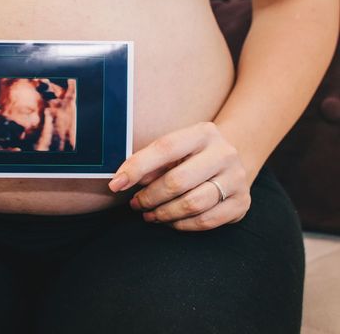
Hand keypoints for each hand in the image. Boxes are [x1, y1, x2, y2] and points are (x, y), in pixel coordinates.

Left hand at [108, 121, 251, 230]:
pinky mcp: (242, 204)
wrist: (235, 158)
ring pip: (192, 204)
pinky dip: (182, 224)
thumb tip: (124, 180)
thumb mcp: (177, 147)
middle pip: (178, 181)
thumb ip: (153, 160)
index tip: (116, 183)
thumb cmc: (194, 153)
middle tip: (135, 203)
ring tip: (148, 214)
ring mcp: (236, 179)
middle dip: (150, 196)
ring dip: (164, 213)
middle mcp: (224, 154)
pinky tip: (170, 221)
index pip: (164, 148)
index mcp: (203, 133)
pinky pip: (206, 221)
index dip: (137, 167)